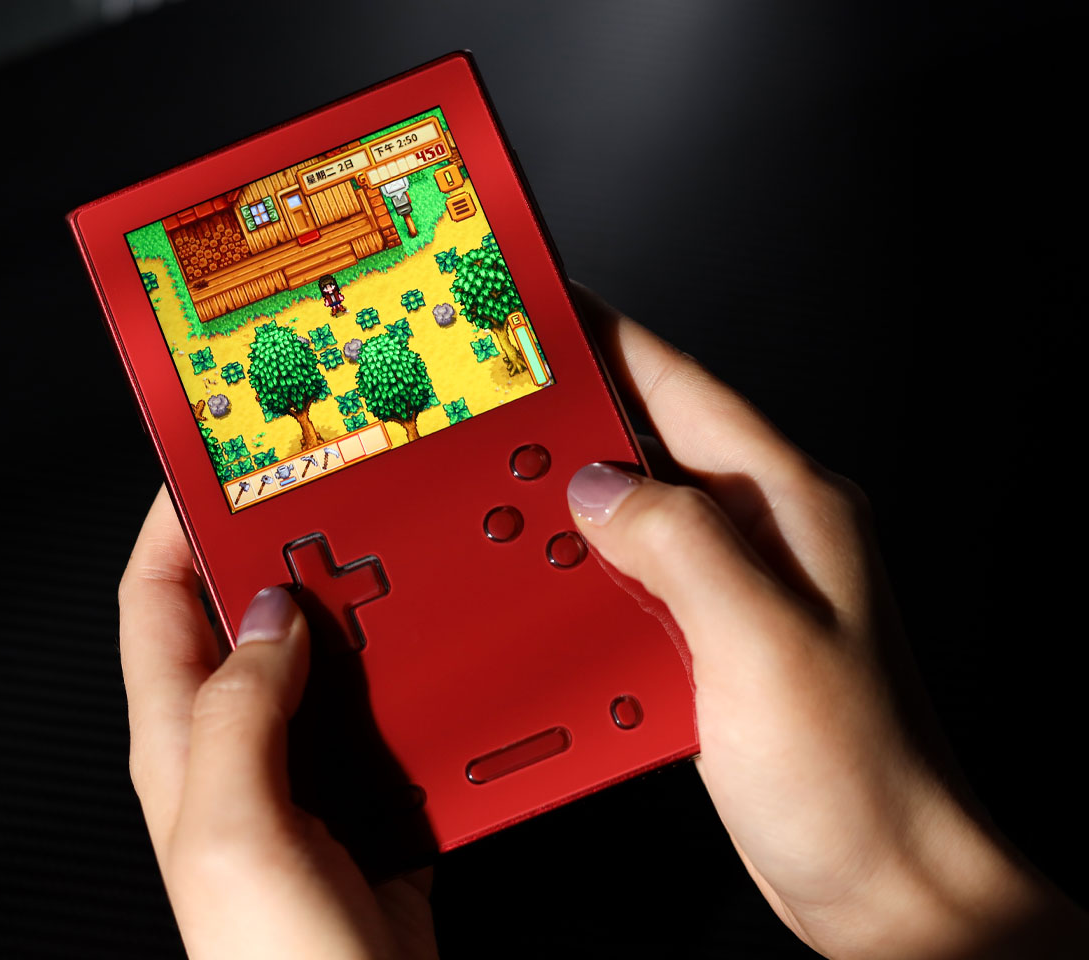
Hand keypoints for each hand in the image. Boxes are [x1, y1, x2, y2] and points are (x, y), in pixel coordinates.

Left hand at [119, 490, 437, 959]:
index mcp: (180, 749)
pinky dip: (408, 665)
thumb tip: (267, 615)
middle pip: (242, 615)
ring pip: (321, 654)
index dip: (172, 523)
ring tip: (386, 546)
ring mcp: (306, 773)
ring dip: (351, 600)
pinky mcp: (371, 797)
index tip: (214, 461)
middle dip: (275, 545)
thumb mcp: (236, 832)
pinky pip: (384, 705)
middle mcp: (239, 751)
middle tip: (321, 487)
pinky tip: (439, 645)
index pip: (153, 604)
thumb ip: (241, 713)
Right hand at [566, 283, 1086, 958]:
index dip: (610, 342)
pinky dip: (587, 576)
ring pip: (636, 518)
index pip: (684, 389)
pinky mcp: (717, 644)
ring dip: (573, 506)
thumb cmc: (858, 775)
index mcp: (788, 507)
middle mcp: (765, 536)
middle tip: (498, 408)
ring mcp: (742, 591)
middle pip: (651, 447)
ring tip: (506, 495)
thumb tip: (598, 490)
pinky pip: (636, 583)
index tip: (544, 313)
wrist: (882, 883)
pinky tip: (552, 590)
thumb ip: (678, 546)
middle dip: (574, 422)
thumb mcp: (760, 641)